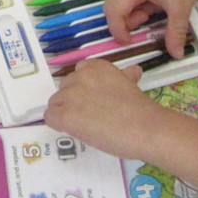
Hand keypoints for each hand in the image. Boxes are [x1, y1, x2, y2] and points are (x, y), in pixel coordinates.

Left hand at [44, 58, 158, 158]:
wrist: (147, 128)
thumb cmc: (141, 110)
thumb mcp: (131, 85)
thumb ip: (123, 77)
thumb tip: (132, 71)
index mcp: (95, 67)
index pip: (77, 75)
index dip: (83, 90)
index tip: (95, 101)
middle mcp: (79, 76)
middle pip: (64, 88)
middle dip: (73, 101)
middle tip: (92, 116)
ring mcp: (70, 95)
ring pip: (55, 103)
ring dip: (66, 113)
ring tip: (87, 126)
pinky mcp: (65, 115)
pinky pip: (50, 118)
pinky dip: (59, 125)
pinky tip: (76, 130)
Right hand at [104, 0, 197, 55]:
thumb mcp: (180, 8)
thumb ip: (174, 34)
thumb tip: (176, 56)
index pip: (113, 13)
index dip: (119, 32)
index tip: (130, 43)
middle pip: (112, 5)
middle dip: (124, 21)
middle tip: (142, 27)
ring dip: (131, 11)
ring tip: (150, 13)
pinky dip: (135, 1)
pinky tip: (152, 2)